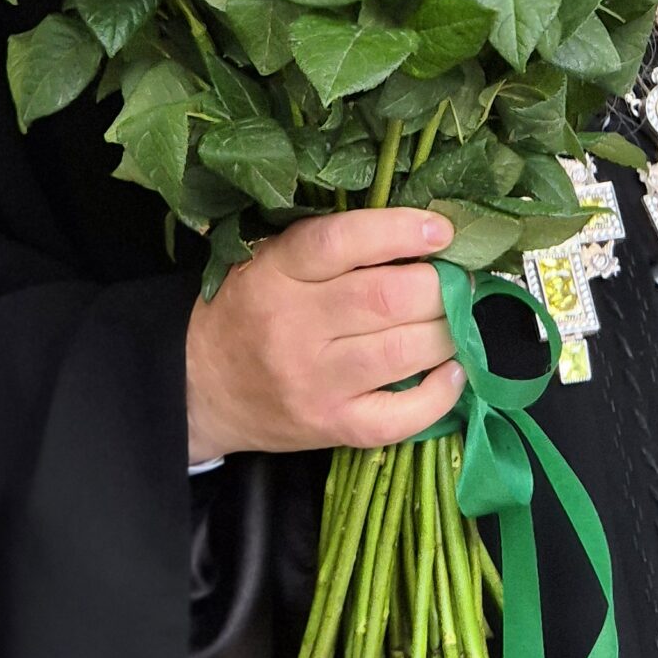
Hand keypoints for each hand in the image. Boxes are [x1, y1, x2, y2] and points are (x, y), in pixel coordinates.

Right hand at [185, 209, 462, 463]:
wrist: (199, 388)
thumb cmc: (249, 310)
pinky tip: (454, 371)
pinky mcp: (331, 427)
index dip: (399, 231)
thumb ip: (332, 246)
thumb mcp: (270, 260)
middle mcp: (294, 326)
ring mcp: (315, 383)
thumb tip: (422, 235)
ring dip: (448, 332)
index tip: (441, 230)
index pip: (342, 241)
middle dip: (439, 286)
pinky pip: (399, 417)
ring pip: (402, 352)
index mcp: (277, 272)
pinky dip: (439, 393)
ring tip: (459, 318)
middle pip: (386, 299)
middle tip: (458, 279)